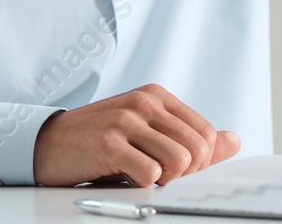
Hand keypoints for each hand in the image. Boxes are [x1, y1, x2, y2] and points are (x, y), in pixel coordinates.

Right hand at [32, 83, 241, 186]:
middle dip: (185, 173)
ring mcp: (126, 120)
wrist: (48, 143)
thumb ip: (190, 137)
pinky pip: (151, 174)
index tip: (176, 169)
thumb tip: (233, 141)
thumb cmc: (100, 140)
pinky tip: (126, 178)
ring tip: (142, 175)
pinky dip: (143, 185)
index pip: (206, 133)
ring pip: (179, 162)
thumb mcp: (147, 132)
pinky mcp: (109, 142)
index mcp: (156, 96)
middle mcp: (143, 102)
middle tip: (158, 176)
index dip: (200, 162)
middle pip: (198, 149)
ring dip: (165, 179)